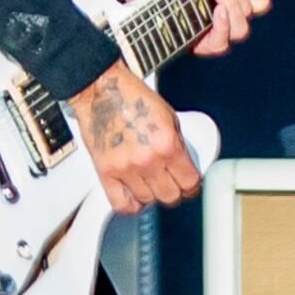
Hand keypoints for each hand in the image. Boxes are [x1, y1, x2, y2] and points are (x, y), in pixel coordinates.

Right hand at [69, 61, 198, 213]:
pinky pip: (121, 204)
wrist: (101, 90)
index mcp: (167, 144)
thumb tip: (185, 167)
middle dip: (174, 191)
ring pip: (147, 201)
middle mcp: (147, 160)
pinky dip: (130, 204)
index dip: (192, 186)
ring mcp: (126, 168)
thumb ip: (177, 145)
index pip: (189, 182)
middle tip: (171, 183)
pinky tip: (134, 195)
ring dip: (151, 194)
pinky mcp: (106, 172)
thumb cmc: (132, 97)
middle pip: (170, 196)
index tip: (189, 184)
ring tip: (149, 183)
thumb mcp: (169, 117)